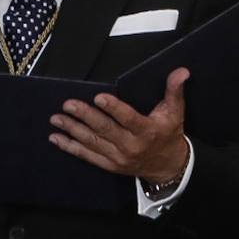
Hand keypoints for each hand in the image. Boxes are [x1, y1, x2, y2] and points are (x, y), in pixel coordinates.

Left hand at [49, 68, 189, 181]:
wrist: (168, 167)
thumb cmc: (169, 135)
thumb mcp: (175, 112)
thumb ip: (174, 90)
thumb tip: (181, 71)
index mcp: (147, 131)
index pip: (128, 119)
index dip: (113, 108)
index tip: (98, 97)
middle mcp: (131, 146)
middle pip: (105, 129)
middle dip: (85, 116)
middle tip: (68, 104)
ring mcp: (118, 157)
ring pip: (92, 142)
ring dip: (73, 130)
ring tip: (57, 118)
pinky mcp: (110, 165)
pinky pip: (88, 156)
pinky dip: (71, 147)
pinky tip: (57, 138)